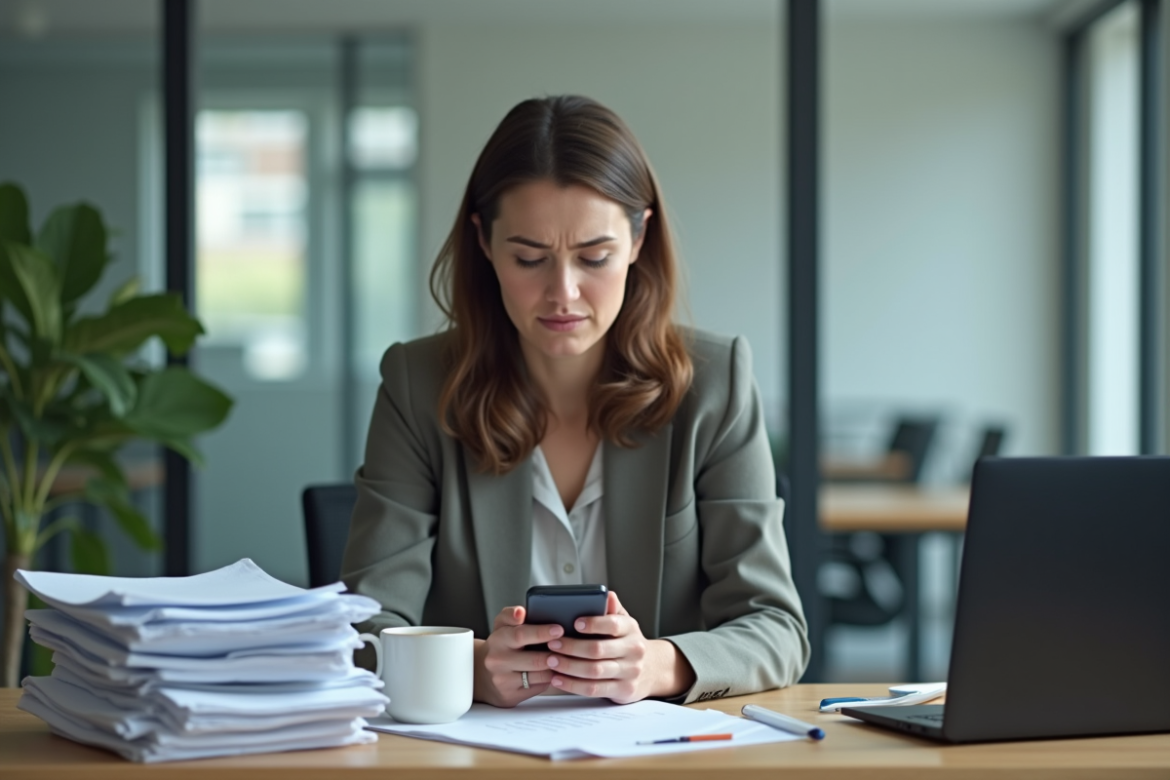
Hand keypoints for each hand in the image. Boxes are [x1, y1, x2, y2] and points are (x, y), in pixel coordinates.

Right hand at [474, 605, 563, 706]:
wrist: (482, 674)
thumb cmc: (500, 646)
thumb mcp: (501, 626)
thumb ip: (510, 615)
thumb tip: (520, 612)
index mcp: (498, 639)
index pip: (521, 634)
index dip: (542, 632)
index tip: (559, 630)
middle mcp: (498, 661)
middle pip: (535, 659)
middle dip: (555, 654)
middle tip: (569, 648)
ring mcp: (504, 680)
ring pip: (540, 675)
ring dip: (555, 667)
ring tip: (564, 659)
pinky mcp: (510, 696)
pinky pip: (538, 687)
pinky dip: (549, 679)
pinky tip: (553, 672)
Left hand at [545, 591, 694, 703]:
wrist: (652, 670)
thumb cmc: (628, 642)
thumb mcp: (624, 623)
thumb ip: (612, 609)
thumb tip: (606, 595)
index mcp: (631, 629)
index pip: (613, 624)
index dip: (593, 624)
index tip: (574, 623)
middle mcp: (633, 650)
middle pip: (598, 650)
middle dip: (571, 647)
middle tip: (552, 644)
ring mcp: (630, 672)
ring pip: (594, 671)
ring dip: (569, 666)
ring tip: (551, 661)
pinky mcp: (623, 690)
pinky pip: (593, 689)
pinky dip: (572, 685)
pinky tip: (557, 679)